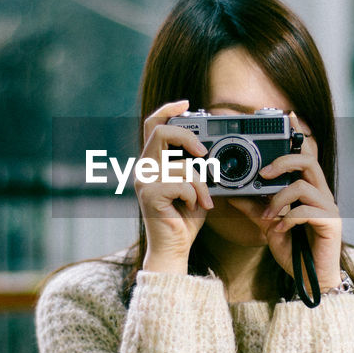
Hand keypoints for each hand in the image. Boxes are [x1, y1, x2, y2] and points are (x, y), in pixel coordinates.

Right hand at [137, 100, 214, 274]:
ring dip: (200, 184)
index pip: (152, 125)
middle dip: (186, 137)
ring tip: (203, 201)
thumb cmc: (185, 220)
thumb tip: (209, 152)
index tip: (186, 103)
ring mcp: (143, 181)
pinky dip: (193, 196)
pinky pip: (180, 184)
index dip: (167, 109)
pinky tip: (190, 208)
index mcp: (153, 162)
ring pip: (180, 165)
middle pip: (159, 131)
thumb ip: (196, 167)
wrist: (174, 249)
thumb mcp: (195, 187)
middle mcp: (144, 168)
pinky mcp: (149, 195)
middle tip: (204, 154)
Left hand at [255, 126, 341, 292]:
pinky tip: (278, 231)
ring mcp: (328, 207)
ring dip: (279, 200)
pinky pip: (306, 209)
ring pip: (303, 185)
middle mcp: (321, 194)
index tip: (287, 116)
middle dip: (283, 161)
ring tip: (267, 217)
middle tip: (263, 174)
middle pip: (307, 161)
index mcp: (308, 190)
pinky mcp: (331, 222)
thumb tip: (232, 194)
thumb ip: (254, 208)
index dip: (298, 135)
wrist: (310, 281)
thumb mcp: (267, 226)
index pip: (305, 155)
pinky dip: (287, 219)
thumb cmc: (294, 252)